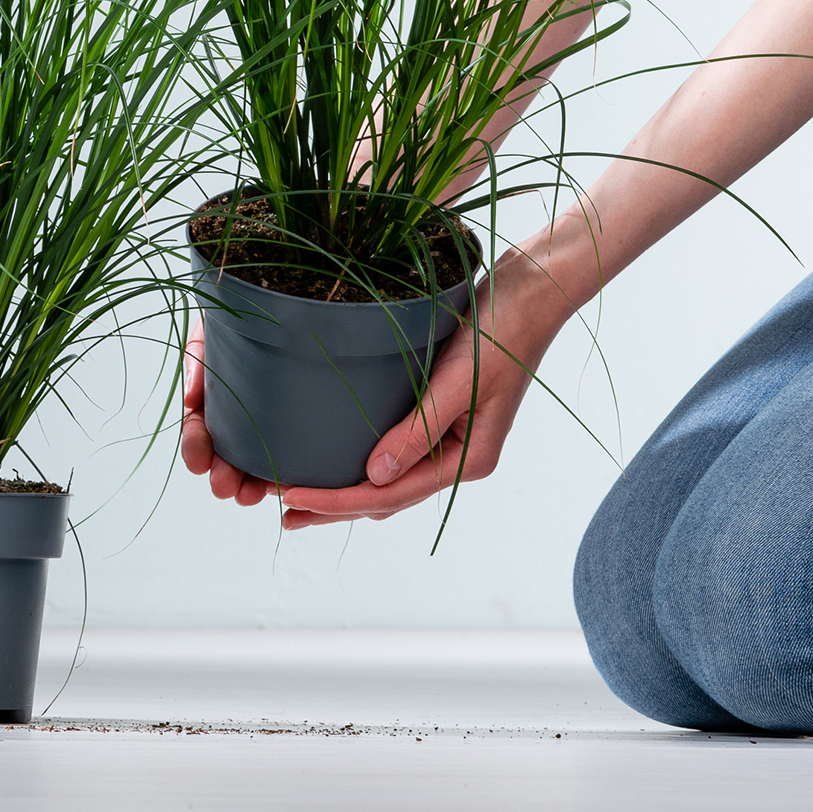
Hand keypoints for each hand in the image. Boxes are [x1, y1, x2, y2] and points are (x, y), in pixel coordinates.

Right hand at [180, 315, 275, 506]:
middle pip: (227, 454)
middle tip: (224, 487)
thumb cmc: (249, 312)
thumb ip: (198, 359)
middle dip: (222, 475)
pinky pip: (292, 460)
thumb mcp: (214, 329)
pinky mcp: (303, 432)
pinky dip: (283, 477)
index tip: (197, 461)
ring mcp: (272, 426)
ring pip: (257, 465)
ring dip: (248, 485)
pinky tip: (283, 487)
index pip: (201, 428)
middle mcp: (241, 416)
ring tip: (249, 495)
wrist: (292, 299)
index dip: (195, 447)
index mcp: (216, 396)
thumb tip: (189, 400)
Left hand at [275, 250, 576, 528]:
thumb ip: (419, 429)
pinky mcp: (440, 413)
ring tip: (300, 497)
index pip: (389, 494)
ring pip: (390, 479)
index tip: (289, 498)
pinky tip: (340, 460)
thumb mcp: (458, 383)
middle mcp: (458, 457)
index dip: (337, 501)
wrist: (528, 295)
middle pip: (386, 497)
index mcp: (468, 460)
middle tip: (284, 515)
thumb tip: (374, 475)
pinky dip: (364, 463)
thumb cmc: (500, 334)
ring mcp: (450, 437)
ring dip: (347, 491)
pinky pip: (396, 450)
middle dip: (335, 508)